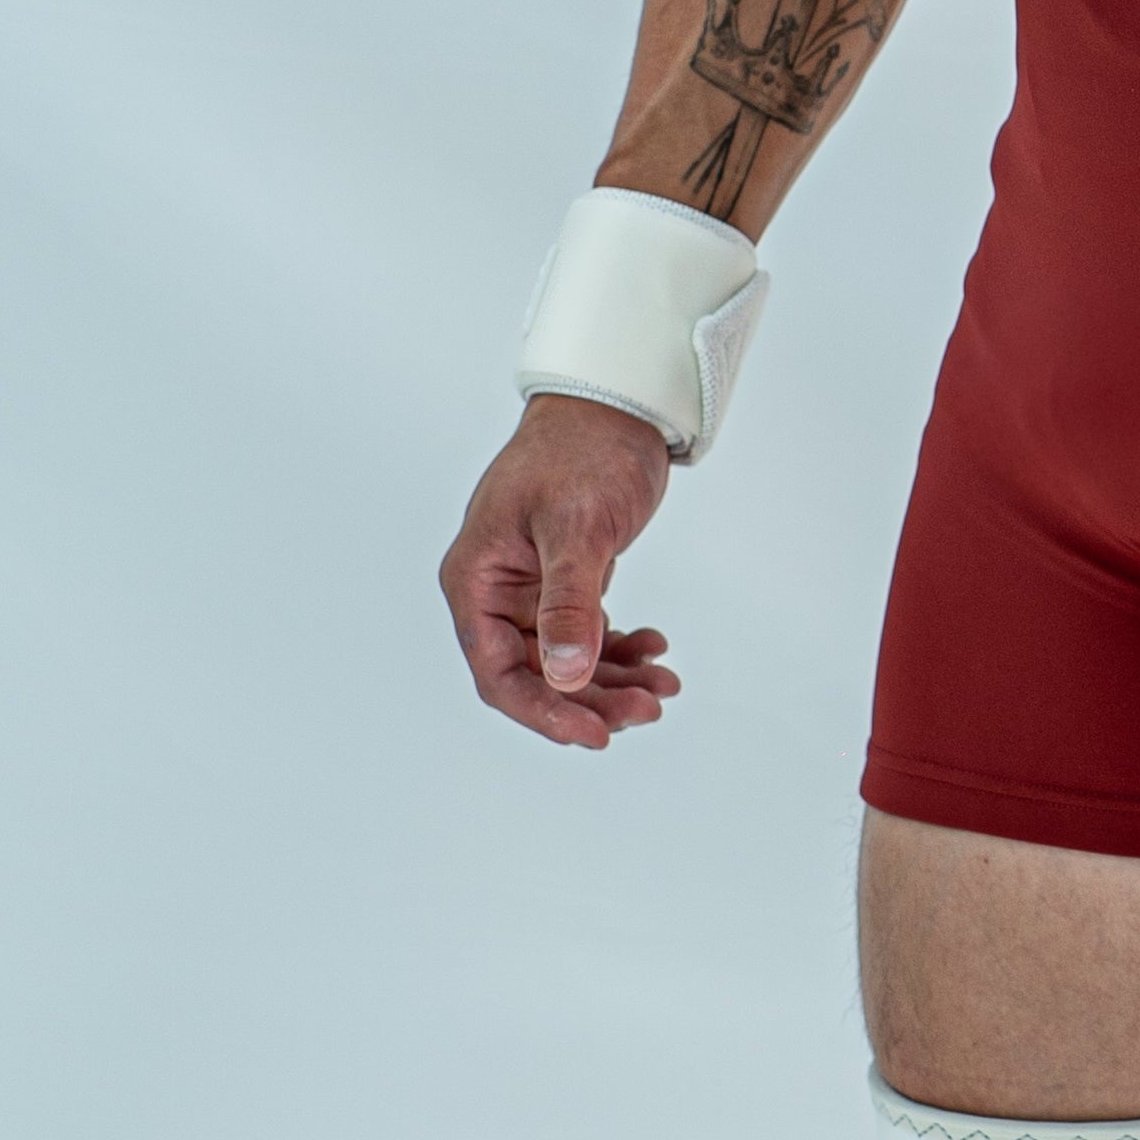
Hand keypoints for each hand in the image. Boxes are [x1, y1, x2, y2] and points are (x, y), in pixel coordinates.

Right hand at [438, 395, 684, 747]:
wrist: (614, 406)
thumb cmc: (582, 450)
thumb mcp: (576, 527)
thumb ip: (569, 602)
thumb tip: (565, 672)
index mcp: (476, 580)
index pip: (498, 672)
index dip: (544, 710)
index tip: (596, 734)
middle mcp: (496, 591)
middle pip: (534, 676)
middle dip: (591, 699)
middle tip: (649, 708)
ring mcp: (530, 590)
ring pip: (564, 662)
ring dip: (612, 682)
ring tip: (663, 687)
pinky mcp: (564, 583)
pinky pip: (585, 636)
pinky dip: (619, 651)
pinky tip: (655, 650)